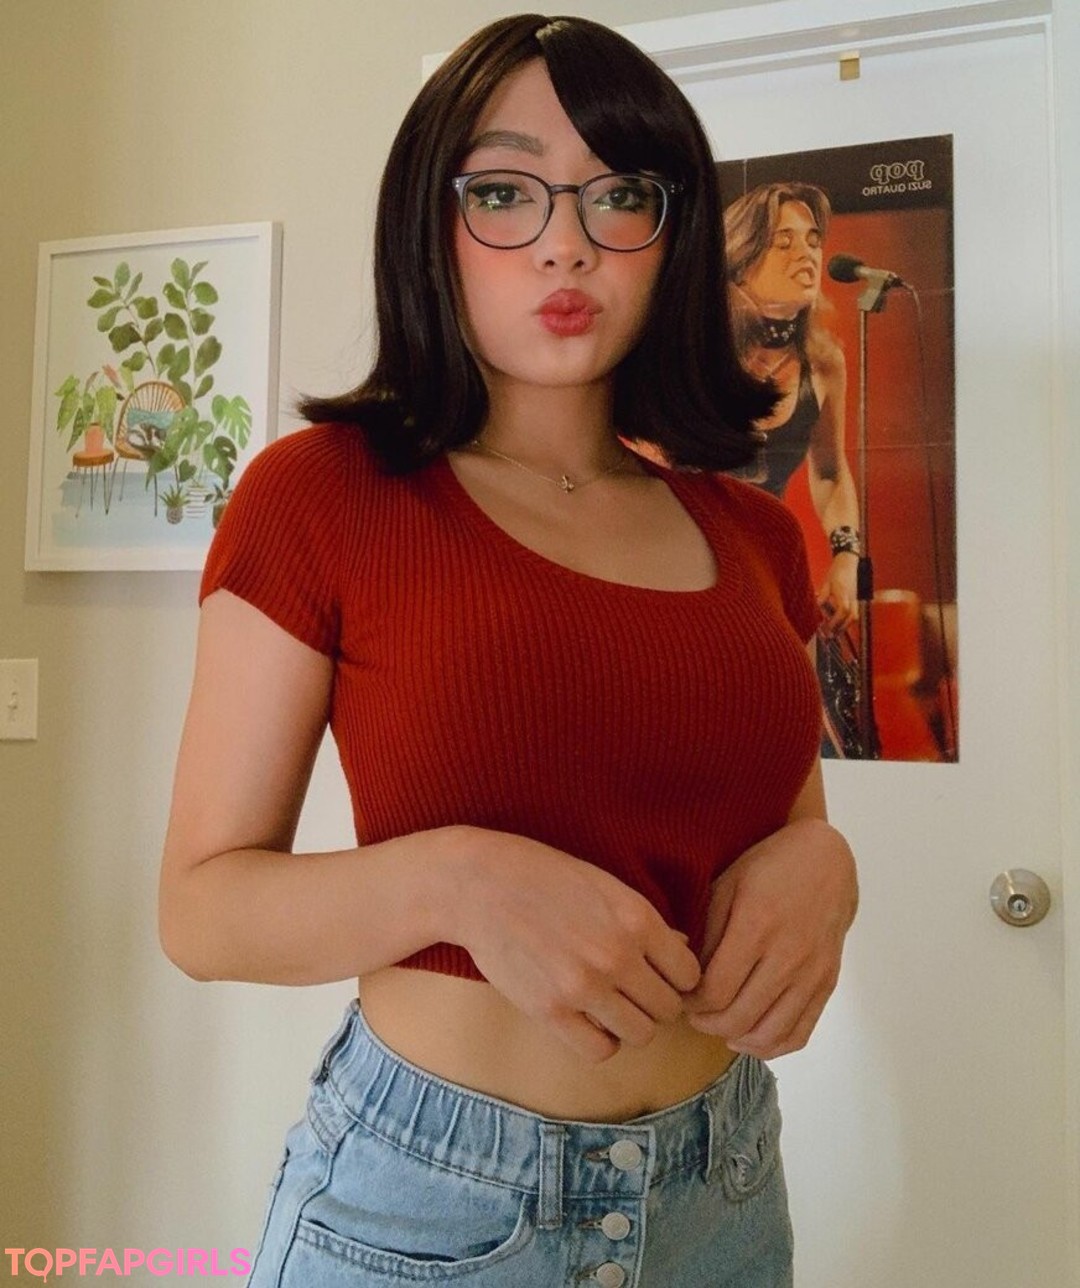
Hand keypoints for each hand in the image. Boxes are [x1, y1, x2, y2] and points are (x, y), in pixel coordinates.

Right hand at [449, 831, 701, 1063]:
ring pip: (642, 1034)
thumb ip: (644, 921)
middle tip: (636, 992)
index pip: (689, 974)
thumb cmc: (544, 877)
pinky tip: (591, 1020)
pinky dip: (602, 1041)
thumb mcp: (604, 885)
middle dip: (656, 1002)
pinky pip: (600, 1050)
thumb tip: (682, 949)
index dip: (678, 978)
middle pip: (669, 1009)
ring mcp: (584, 986)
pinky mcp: (550, 1011)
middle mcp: (617, 955)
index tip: (660, 975)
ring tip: (613, 1006)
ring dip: (632, 1024)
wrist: (480, 885)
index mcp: (637, 918)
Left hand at [683, 818, 856, 1058]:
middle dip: (706, 1023)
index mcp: (756, 926)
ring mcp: (811, 973)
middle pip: (739, 1018)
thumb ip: (706, 931)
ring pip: (769, 1034)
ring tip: (717, 1025)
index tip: (681, 994)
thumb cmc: (768, 868)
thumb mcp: (727, 885)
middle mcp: (788, 955)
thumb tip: (685, 975)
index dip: (690, 1003)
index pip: (715, 991)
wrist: (826, 860)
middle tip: (692, 1013)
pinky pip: (799, 1033)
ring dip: (736, 1038)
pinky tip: (749, 1036)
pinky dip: (771, 1046)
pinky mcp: (827, 983)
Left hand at [817, 554, 858, 634]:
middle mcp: (851, 597)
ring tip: (833, 632)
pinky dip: (846, 621)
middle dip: (842, 627)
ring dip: (845, 626)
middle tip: (830, 634)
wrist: (848, 563)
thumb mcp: (826, 583)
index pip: (843, 609)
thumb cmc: (836, 572)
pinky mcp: (855, 600)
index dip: (835, 620)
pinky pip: (854, 613)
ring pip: (854, 616)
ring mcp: (855, 599)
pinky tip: (837, 624)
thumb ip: (822, 596)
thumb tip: (816, 609)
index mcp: (843, 592)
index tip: (826, 627)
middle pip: (852, 616)